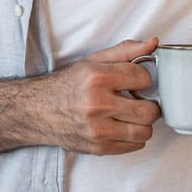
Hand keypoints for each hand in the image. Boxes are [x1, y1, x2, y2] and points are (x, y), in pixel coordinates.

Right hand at [34, 37, 161, 154]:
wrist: (37, 111)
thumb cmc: (66, 85)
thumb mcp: (93, 61)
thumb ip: (125, 51)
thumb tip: (153, 43)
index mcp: (97, 78)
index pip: (144, 78)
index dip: (143, 78)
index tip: (135, 81)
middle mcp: (97, 104)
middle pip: (148, 111)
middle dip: (148, 104)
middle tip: (138, 100)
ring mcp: (98, 130)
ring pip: (145, 132)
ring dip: (141, 123)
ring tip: (129, 115)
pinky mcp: (98, 147)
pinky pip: (134, 146)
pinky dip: (132, 137)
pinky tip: (120, 126)